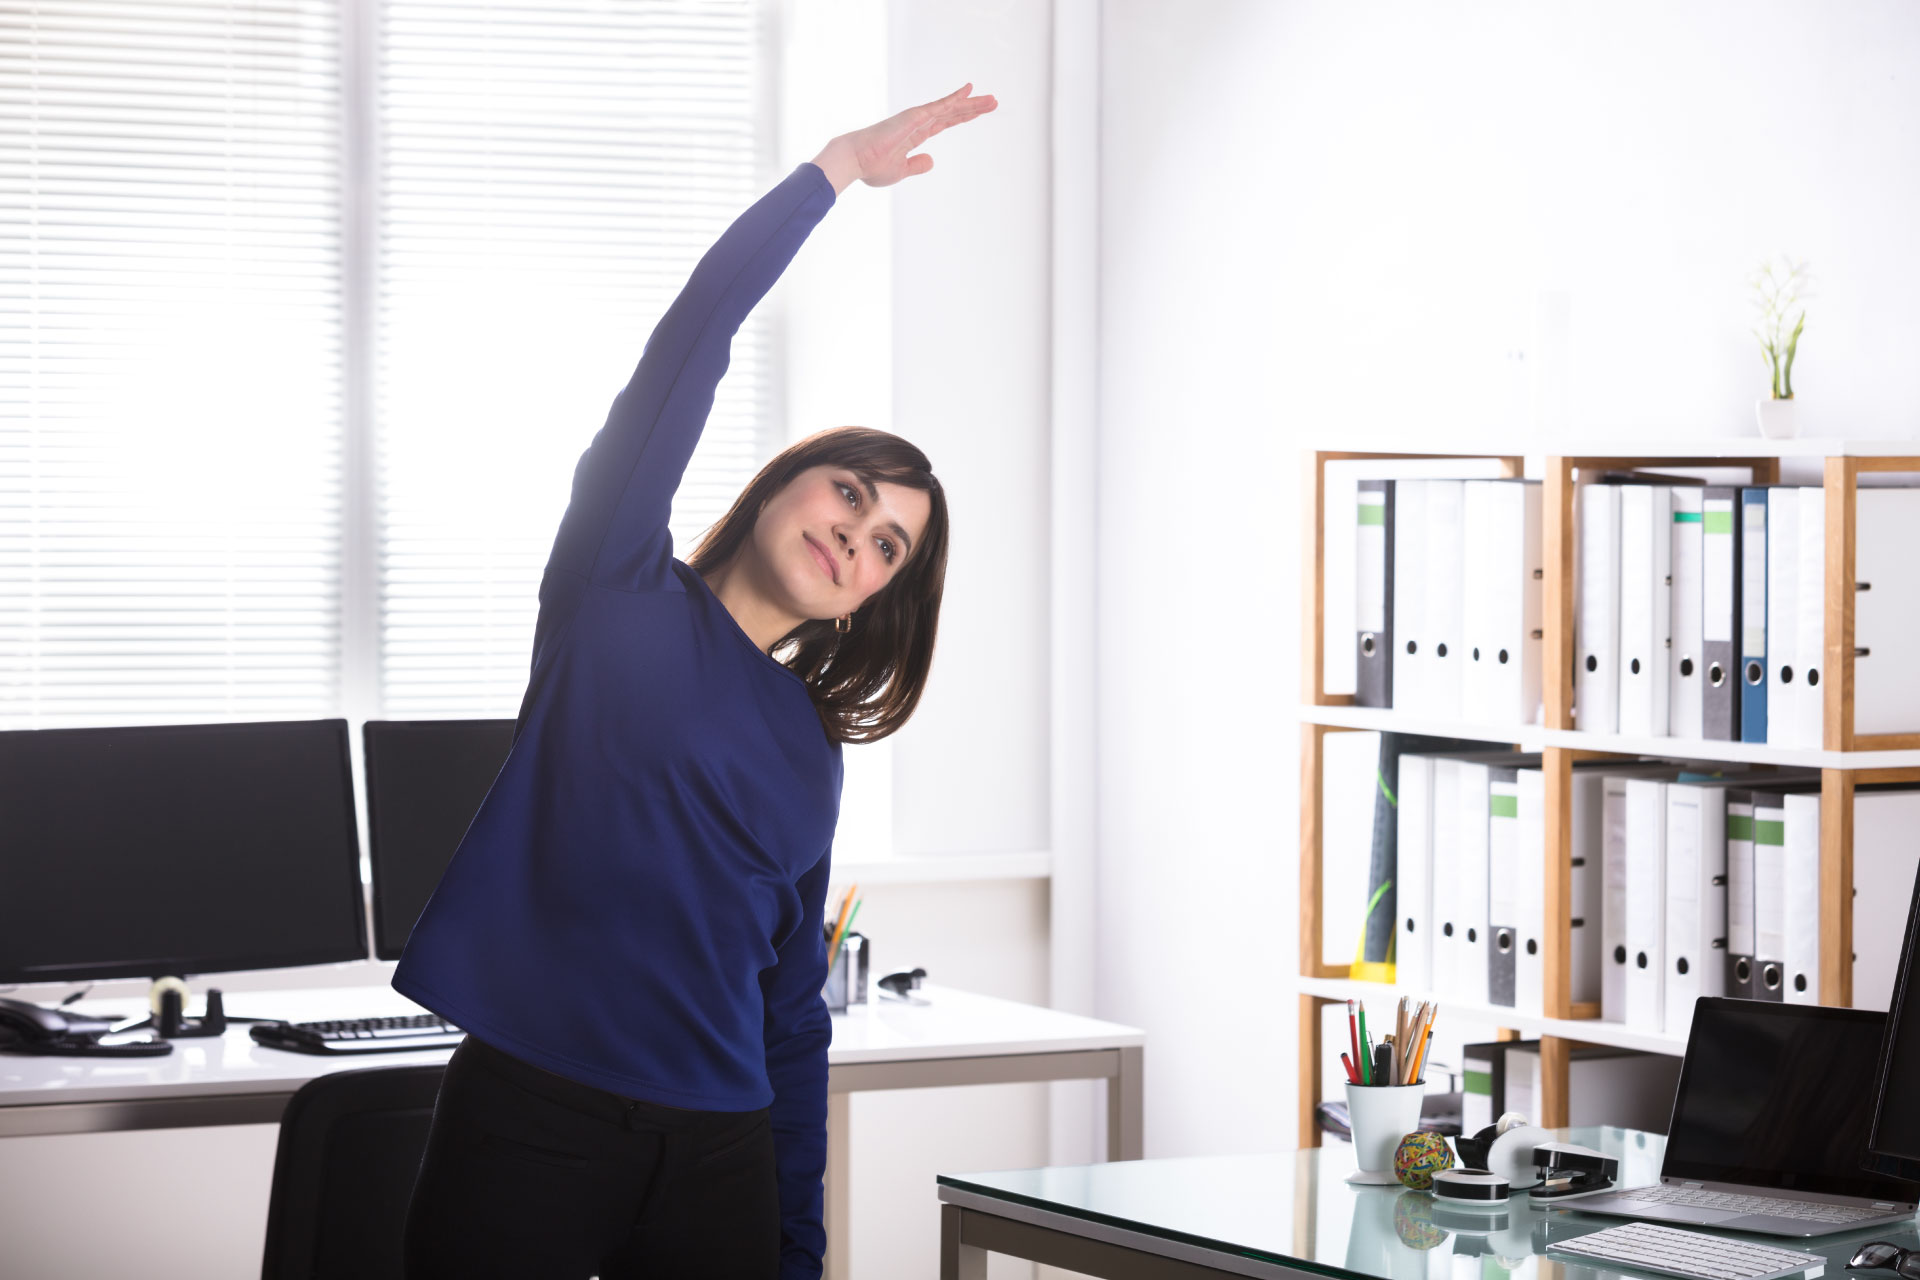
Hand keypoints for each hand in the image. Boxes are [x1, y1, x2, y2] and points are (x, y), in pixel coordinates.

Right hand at [812, 83, 996, 192]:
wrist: (855, 161)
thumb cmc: (872, 166)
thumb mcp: (900, 170)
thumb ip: (916, 165)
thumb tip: (931, 162)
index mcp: (916, 135)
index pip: (945, 123)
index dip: (962, 117)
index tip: (978, 113)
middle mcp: (918, 123)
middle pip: (952, 112)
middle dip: (973, 107)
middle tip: (994, 102)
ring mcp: (916, 118)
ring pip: (950, 107)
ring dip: (971, 103)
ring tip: (991, 99)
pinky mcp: (913, 117)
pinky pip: (938, 107)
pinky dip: (954, 99)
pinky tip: (968, 92)